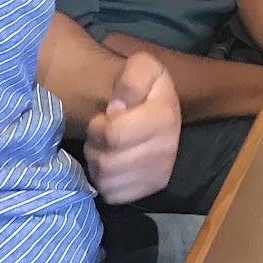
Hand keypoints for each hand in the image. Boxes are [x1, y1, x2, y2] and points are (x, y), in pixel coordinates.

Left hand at [84, 49, 180, 206]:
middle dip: (95, 146)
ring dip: (97, 164)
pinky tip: (111, 164)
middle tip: (100, 134)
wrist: (159, 106)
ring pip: (107, 181)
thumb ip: (130, 80)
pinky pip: (114, 195)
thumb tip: (117, 109)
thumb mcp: (141, 66)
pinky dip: (105, 182)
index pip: (114, 136)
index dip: (98, 127)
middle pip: (108, 163)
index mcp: (165, 116)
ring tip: (104, 148)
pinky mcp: (151, 188)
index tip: (103, 117)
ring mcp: (160, 172)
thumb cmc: (145, 87)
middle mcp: (167, 149)